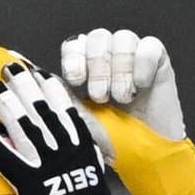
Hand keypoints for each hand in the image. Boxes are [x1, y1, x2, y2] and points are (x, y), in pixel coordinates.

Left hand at [0, 64, 127, 194]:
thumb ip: (84, 177)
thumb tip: (79, 165)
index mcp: (88, 160)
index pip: (72, 116)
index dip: (55, 93)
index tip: (42, 75)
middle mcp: (72, 160)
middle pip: (48, 113)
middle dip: (29, 87)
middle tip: (12, 69)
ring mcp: (54, 174)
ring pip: (28, 128)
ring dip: (8, 104)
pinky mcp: (35, 190)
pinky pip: (7, 159)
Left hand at [60, 28, 184, 163]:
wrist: (146, 157)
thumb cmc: (113, 142)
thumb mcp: (81, 122)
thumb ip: (62, 100)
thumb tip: (37, 81)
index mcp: (86, 72)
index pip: (74, 46)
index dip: (74, 58)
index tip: (76, 80)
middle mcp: (108, 60)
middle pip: (97, 38)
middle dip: (98, 68)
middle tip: (102, 96)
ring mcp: (133, 59)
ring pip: (122, 38)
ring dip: (120, 69)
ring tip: (123, 97)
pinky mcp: (157, 62)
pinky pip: (149, 46)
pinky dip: (143, 65)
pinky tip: (142, 85)